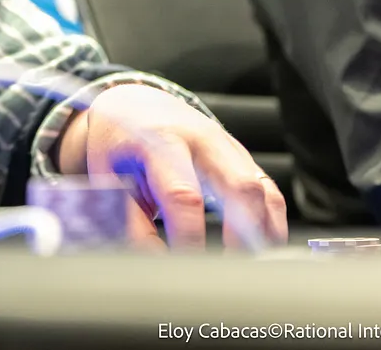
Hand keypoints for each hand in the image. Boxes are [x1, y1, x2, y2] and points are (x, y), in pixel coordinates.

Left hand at [54, 83, 286, 249]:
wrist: (135, 106)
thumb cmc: (119, 147)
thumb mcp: (109, 178)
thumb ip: (130, 222)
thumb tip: (156, 265)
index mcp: (161, 141)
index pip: (184, 195)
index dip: (189, 239)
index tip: (185, 269)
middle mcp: (201, 139)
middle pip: (239, 188)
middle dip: (241, 239)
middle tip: (228, 273)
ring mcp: (228, 146)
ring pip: (263, 191)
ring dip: (262, 236)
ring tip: (246, 268)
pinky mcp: (243, 157)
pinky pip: (270, 192)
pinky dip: (271, 224)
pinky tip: (259, 250)